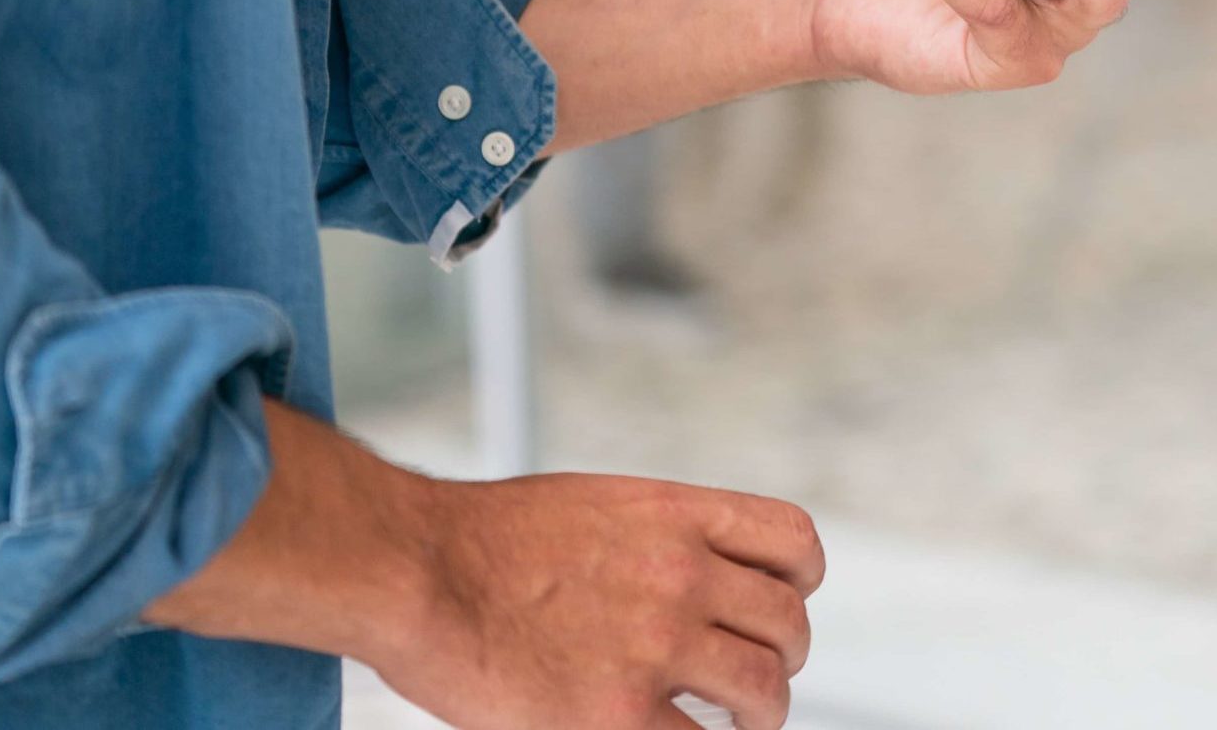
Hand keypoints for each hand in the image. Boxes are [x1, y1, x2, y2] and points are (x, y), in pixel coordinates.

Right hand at [147, 406, 822, 729]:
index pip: (793, 543)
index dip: (800, 582)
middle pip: (787, 623)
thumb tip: (699, 579)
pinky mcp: (620, 713)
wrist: (416, 570)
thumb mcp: (596, 507)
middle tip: (756, 679)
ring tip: (741, 724)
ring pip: (764, 689)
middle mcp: (684, 573)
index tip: (783, 604)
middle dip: (783, 656)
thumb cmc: (482, 541)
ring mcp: (658, 643)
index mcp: (678, 516)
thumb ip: (659, 539)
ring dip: (762, 713)